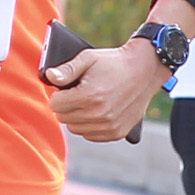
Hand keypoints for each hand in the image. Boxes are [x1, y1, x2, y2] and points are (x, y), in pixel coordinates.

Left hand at [42, 37, 168, 145]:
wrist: (145, 70)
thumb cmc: (114, 62)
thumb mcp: (88, 58)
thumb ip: (66, 70)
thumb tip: (49, 76)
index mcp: (89, 96)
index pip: (55, 104)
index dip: (58, 94)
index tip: (67, 88)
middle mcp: (99, 114)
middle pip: (63, 117)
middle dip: (66, 105)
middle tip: (78, 92)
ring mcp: (109, 126)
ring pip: (75, 128)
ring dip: (77, 117)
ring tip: (89, 101)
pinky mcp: (117, 132)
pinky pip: (90, 135)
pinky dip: (90, 126)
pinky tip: (97, 111)